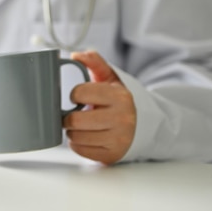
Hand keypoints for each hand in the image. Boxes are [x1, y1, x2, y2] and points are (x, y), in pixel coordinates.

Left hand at [63, 50, 135, 164]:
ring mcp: (118, 139)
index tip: (76, 96)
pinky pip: (81, 150)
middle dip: (69, 116)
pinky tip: (85, 136)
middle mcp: (122, 118)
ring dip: (72, 131)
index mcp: (120, 97)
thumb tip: (76, 55)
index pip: (80, 93)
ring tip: (80, 125)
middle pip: (76, 120)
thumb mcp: (111, 78)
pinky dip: (77, 144)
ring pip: (76, 137)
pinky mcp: (112, 155)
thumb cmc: (119, 101)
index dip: (74, 94)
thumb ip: (95, 62)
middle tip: (73, 113)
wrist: (142, 125)